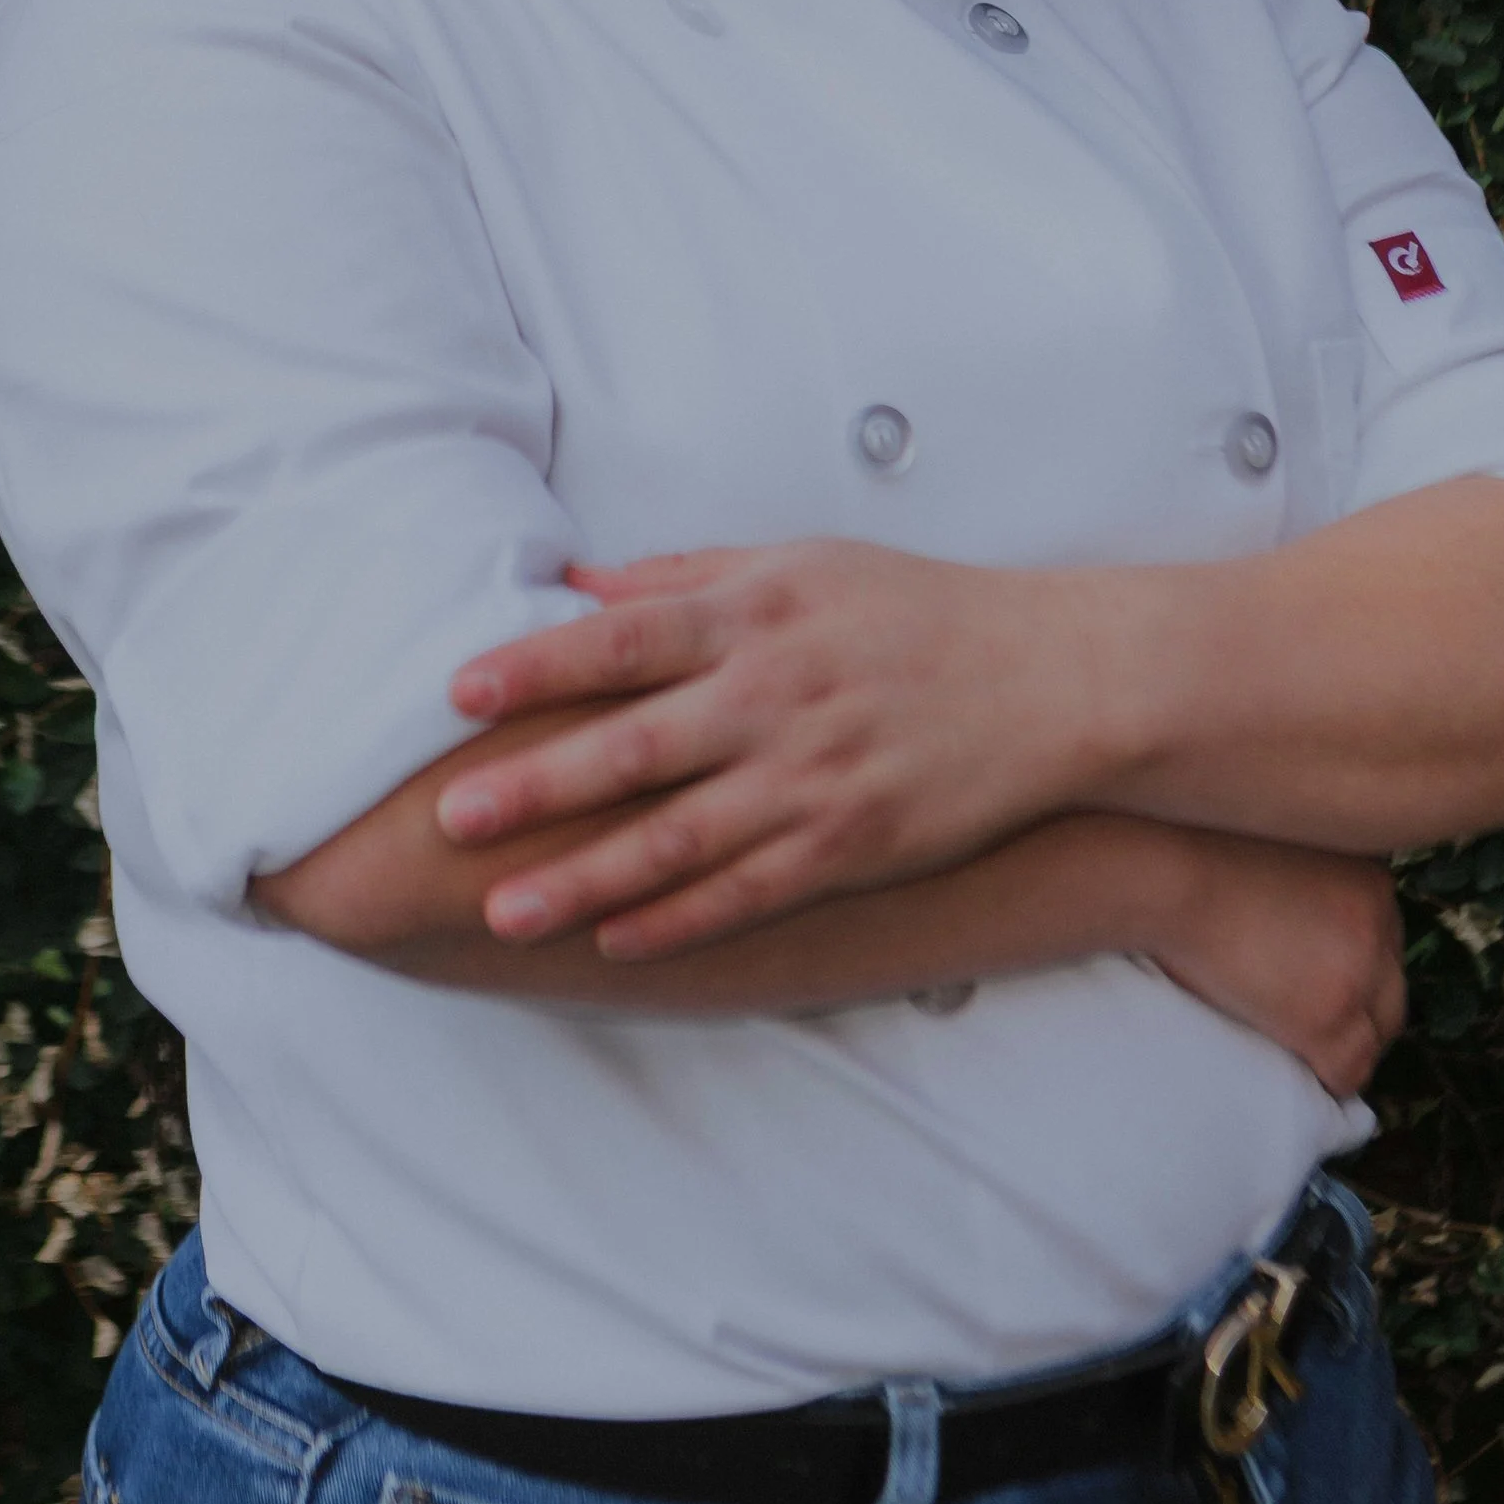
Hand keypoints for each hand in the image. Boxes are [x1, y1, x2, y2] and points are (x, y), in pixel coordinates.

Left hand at [435, 541, 1091, 957]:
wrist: (1053, 680)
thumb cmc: (916, 610)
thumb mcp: (805, 563)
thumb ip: (690, 576)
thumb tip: (581, 583)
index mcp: (759, 614)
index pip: (624, 641)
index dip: (536, 667)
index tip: (457, 692)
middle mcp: (778, 696)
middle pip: (635, 747)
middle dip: (536, 786)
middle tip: (450, 819)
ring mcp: (816, 778)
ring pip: (679, 840)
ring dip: (586, 879)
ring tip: (503, 912)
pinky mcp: (853, 846)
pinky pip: (748, 893)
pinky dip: (679, 921)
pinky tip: (614, 940)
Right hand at [1140, 837, 1404, 1098]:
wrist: (1169, 875)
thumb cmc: (1201, 853)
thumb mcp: (1288, 844)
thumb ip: (1314, 878)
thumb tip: (1303, 920)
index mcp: (1373, 879)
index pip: (1386, 941)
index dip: (1357, 967)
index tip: (1326, 982)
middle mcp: (1380, 923)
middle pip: (1390, 986)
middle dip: (1362, 1008)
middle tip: (1319, 1022)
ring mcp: (1358, 973)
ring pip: (1377, 1034)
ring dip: (1350, 1048)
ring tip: (1313, 1057)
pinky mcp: (1327, 1017)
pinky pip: (1349, 1070)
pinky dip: (1331, 1082)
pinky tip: (1309, 1080)